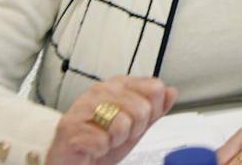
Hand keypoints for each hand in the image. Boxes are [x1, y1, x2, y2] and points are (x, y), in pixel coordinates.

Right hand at [46, 75, 177, 164]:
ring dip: (116, 140)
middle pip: (142, 108)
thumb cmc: (101, 142)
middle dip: (134, 129)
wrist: (72, 162)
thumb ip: (155, 109)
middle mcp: (101, 90)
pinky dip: (100, 150)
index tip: (137, 121)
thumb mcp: (135, 126)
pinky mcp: (70, 126)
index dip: (151, 111)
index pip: (154, 88)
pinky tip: (92, 147)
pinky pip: (102, 141)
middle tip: (118, 134)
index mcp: (118, 84)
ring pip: (122, 123)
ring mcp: (84, 106)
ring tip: (105, 139)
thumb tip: (171, 91)